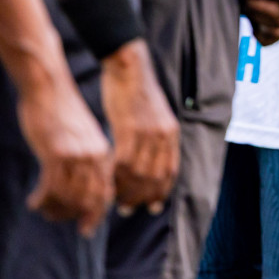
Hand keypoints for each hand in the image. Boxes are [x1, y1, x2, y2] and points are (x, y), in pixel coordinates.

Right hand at [16, 74, 113, 233]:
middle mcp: (95, 156)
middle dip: (76, 216)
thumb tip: (86, 186)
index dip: (98, 213)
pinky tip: (33, 202)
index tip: (88, 228)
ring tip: (45, 211)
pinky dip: (42, 200)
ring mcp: (77, 156)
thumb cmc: (64, 113)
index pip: (107, 191)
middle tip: (58, 221)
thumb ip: (88, 159)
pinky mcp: (57, 154)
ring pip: (70, 197)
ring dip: (56, 210)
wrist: (51, 88)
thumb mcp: (83, 137)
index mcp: (104, 152)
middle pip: (91, 199)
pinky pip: (51, 188)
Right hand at [100, 39, 178, 212]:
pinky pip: (124, 159)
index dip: (161, 191)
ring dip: (127, 190)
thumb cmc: (136, 93)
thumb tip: (150, 159)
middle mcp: (164, 135)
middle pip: (155, 176)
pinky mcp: (131, 127)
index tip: (152, 206)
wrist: (130, 69)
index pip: (170, 170)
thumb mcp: (154, 117)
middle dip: (143, 197)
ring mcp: (148, 132)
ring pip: (139, 171)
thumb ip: (154, 138)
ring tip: (116, 202)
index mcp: (171, 133)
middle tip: (128, 209)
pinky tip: (107, 182)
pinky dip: (116, 175)